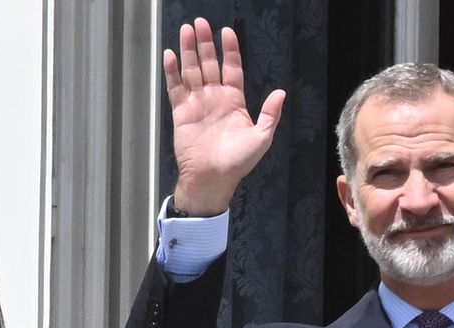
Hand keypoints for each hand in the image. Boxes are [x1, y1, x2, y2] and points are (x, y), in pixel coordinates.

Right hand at [165, 20, 286, 215]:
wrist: (212, 178)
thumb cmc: (238, 162)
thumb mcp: (261, 138)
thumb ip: (270, 114)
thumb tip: (281, 92)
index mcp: (234, 101)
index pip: (232, 68)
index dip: (230, 50)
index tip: (226, 32)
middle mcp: (214, 98)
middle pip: (209, 63)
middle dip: (205, 43)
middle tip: (200, 23)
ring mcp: (197, 103)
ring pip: (191, 70)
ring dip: (189, 50)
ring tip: (186, 30)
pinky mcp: (181, 112)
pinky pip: (175, 87)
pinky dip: (172, 71)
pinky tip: (171, 54)